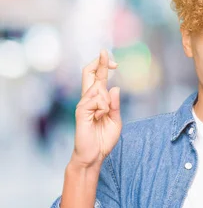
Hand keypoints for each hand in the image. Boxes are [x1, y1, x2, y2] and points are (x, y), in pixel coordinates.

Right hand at [71, 50, 121, 168]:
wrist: (94, 155)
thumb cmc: (103, 139)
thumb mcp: (115, 120)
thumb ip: (115, 105)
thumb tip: (115, 87)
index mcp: (97, 100)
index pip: (98, 78)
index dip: (104, 66)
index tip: (114, 62)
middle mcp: (88, 99)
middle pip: (89, 73)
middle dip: (98, 61)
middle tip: (105, 52)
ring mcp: (83, 104)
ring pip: (98, 89)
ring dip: (106, 100)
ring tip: (102, 116)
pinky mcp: (81, 111)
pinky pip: (96, 100)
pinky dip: (102, 108)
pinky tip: (98, 118)